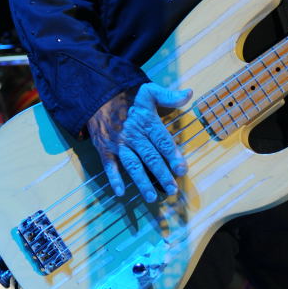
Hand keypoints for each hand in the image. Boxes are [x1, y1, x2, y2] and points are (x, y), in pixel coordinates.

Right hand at [87, 82, 191, 201]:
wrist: (99, 95)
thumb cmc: (128, 96)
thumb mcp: (149, 91)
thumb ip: (169, 95)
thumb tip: (189, 94)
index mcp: (146, 121)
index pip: (162, 140)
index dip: (172, 155)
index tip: (182, 169)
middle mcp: (133, 134)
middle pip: (150, 157)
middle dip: (162, 174)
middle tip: (172, 189)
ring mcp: (118, 143)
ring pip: (132, 164)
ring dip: (142, 181)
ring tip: (151, 197)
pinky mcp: (105, 148)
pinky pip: (109, 165)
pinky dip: (114, 179)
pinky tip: (120, 192)